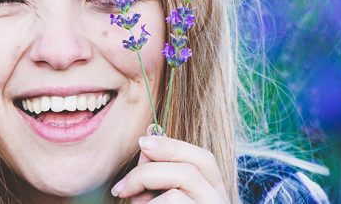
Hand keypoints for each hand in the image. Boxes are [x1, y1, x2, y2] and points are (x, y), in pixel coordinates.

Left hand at [110, 136, 229, 202]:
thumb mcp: (161, 196)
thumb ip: (159, 175)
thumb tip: (146, 144)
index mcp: (214, 191)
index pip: (203, 159)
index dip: (172, 145)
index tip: (141, 142)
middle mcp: (220, 201)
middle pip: (191, 170)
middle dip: (149, 171)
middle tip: (120, 188)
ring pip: (178, 191)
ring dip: (147, 194)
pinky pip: (172, 203)